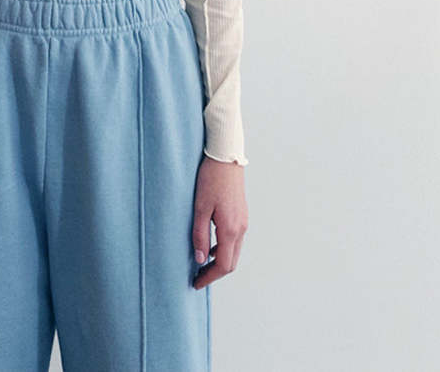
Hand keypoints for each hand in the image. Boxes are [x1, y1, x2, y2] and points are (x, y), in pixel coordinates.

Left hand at [191, 155, 247, 289]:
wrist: (226, 157)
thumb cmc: (211, 179)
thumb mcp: (200, 207)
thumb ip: (200, 235)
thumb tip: (200, 259)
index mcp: (231, 229)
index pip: (223, 265)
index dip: (210, 277)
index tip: (196, 283)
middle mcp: (241, 228)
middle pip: (231, 263)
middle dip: (215, 273)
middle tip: (198, 277)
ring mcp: (243, 222)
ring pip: (234, 252)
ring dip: (220, 262)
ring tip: (201, 264)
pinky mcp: (241, 215)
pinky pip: (235, 240)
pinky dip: (224, 249)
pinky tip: (210, 246)